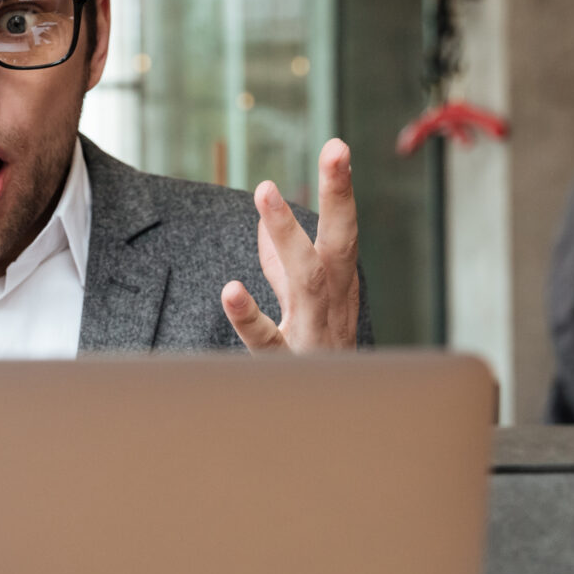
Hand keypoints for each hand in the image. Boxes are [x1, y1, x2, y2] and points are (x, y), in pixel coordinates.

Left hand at [220, 138, 360, 352]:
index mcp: (338, 286)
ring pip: (306, 279)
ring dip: (288, 233)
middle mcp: (332, 304)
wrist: (335, 426)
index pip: (342, 231)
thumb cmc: (315, 357)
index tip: (337, 146)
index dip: (341, 189)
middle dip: (339, 196)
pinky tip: (231, 289)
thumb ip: (282, 265)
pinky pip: (267, 339)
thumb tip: (264, 225)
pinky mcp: (288, 363)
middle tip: (336, 149)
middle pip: (339, 245)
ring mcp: (313, 332)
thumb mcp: (302, 305)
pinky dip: (250, 314)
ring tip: (265, 193)